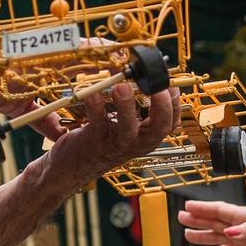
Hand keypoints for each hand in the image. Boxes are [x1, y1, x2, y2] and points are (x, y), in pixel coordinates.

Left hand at [37, 83, 177, 183]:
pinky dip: (95, 106)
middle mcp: (135, 142)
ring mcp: (115, 143)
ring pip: (128, 129)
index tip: (171, 86)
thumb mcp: (124, 128)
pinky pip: (96, 122)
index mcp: (146, 137)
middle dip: (162, 108)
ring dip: (126, 107)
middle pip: (158, 129)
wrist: (70, 168)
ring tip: (121, 87)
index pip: (170, 123)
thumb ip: (135, 110)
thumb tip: (139, 77)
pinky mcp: (94, 141)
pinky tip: (92, 93)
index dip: (175, 105)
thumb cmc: (100, 142)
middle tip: (159, 89)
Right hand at [179, 200, 245, 245]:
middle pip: (215, 223)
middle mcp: (243, 226)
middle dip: (198, 220)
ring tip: (188, 235)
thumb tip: (228, 234)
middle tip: (180, 217)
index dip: (203, 209)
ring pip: (219, 237)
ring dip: (204, 236)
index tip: (188, 206)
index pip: (220, 211)